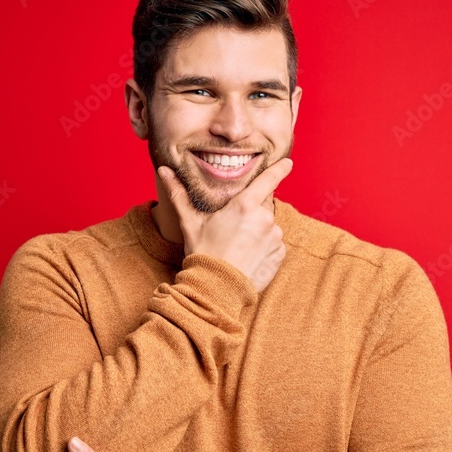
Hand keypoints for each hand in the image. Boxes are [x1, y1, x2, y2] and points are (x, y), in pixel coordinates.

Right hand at [159, 157, 291, 291]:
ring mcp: (275, 238)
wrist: (216, 289)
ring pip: (269, 226)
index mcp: (245, 205)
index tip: (288, 162)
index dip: (280, 169)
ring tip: (238, 245)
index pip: (269, 179)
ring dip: (259, 231)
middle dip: (252, 212)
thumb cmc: (203, 253)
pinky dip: (265, 247)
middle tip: (234, 227)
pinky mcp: (279, 255)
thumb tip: (163, 171)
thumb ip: (179, 194)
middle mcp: (264, 218)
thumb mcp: (190, 222)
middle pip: (264, 206)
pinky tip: (248, 256)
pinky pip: (275, 245)